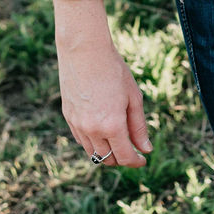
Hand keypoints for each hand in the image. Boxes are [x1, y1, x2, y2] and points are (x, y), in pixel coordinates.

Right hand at [54, 0, 151, 167]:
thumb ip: (139, 127)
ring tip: (119, 141)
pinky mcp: (68, 117)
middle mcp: (92, 130)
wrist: (84, 51)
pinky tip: (103, 131)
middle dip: (122, 159)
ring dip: (106, 153)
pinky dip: (93, 142)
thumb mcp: (133, 98)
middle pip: (107, 159)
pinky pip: (81, 140)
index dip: (136, 161)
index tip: (143, 159)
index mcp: (112, 125)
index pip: (124, 157)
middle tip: (133, 150)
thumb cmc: (114, 71)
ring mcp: (77, 125)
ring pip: (92, 153)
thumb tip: (146, 148)